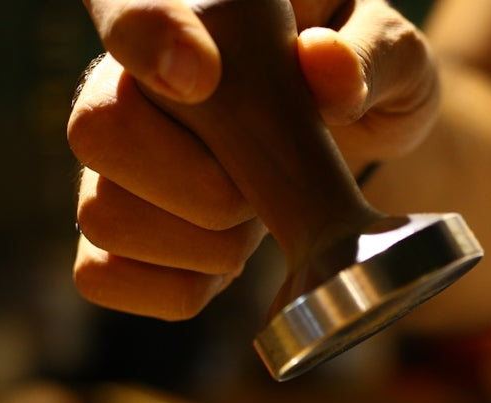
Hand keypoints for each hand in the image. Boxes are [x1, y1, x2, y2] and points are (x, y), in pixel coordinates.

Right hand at [68, 0, 439, 319]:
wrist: (352, 145)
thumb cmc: (362, 81)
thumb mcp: (392, 58)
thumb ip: (369, 55)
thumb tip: (327, 69)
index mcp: (196, 12)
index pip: (131, 3)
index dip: (148, 37)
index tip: (200, 76)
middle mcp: (127, 78)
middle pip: (98, 126)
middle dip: (201, 185)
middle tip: (265, 191)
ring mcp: (114, 160)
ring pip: (101, 212)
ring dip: (202, 244)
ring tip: (256, 224)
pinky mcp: (118, 232)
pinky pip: (101, 275)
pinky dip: (174, 286)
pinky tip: (221, 266)